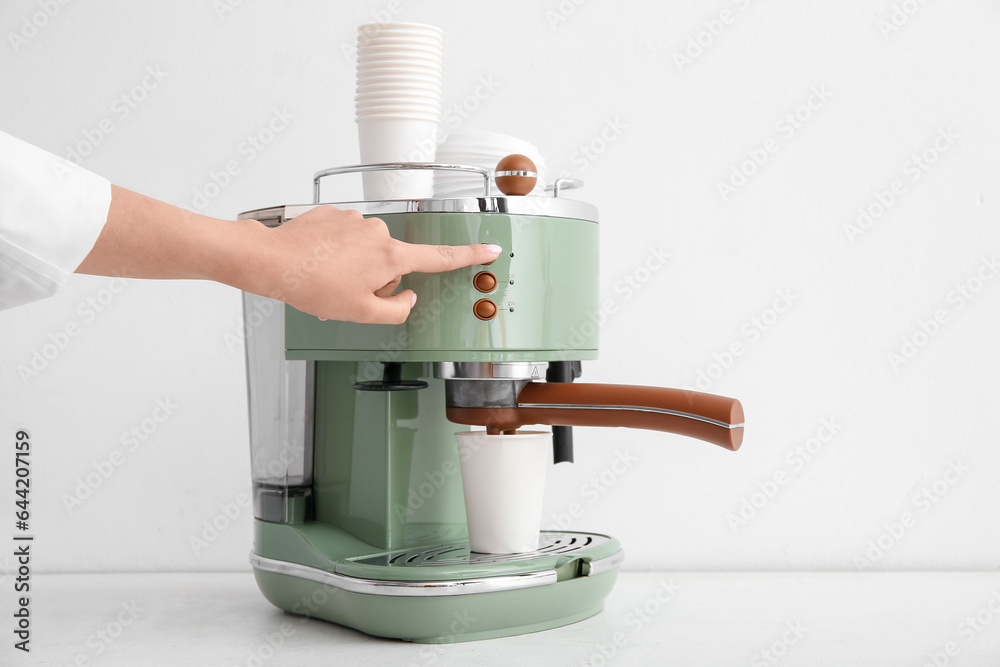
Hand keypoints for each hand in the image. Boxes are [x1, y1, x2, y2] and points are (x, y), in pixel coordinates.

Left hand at [245, 206, 501, 323]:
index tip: (489, 250)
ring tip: (328, 279)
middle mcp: (378, 232)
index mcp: (391, 257)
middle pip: (394, 261)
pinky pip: (347, 238)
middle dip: (379, 279)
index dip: (468, 256)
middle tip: (350, 293)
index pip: (439, 258)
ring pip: (368, 251)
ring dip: (355, 266)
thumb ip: (395, 310)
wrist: (272, 260)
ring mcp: (355, 220)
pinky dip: (337, 252)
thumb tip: (405, 298)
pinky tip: (318, 263)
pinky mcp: (335, 214)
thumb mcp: (360, 313)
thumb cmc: (312, 286)